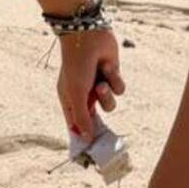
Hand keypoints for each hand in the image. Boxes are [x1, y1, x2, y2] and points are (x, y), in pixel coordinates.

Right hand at [57, 27, 123, 141]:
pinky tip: (107, 67)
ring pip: (110, 105)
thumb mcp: (75, 93)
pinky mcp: (112, 76)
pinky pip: (119, 90)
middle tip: (107, 139)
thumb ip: (81, 117)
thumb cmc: (77, 65)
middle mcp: (84, 95)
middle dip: (100, 124)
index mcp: (69, 100)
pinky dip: (114, 80)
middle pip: (95, 119)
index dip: (82, 136)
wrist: (88, 36)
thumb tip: (85, 138)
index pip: (75, 124)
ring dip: (107, 96)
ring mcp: (98, 86)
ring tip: (100, 83)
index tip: (90, 151)